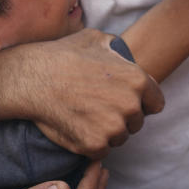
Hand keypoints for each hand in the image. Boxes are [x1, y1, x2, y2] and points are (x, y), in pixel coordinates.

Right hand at [14, 29, 164, 157]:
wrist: (33, 78)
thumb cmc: (62, 56)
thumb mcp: (96, 38)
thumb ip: (118, 49)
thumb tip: (123, 55)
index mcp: (137, 80)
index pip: (156, 103)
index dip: (142, 103)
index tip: (125, 102)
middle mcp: (130, 105)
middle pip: (136, 122)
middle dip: (122, 117)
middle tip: (97, 107)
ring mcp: (113, 128)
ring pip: (119, 138)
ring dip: (106, 132)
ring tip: (84, 115)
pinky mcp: (95, 145)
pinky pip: (101, 150)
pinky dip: (90, 144)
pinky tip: (76, 126)